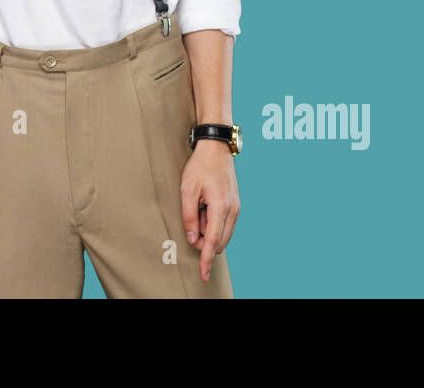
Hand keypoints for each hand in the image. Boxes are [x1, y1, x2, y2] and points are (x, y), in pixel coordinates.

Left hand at [180, 138, 239, 282]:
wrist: (216, 149)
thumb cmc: (200, 166)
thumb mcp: (187, 189)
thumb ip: (189, 216)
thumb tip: (193, 238)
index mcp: (220, 206)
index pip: (212, 241)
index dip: (206, 259)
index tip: (203, 274)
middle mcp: (232, 210)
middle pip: (218, 241)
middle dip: (203, 239)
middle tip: (192, 217)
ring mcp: (236, 208)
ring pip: (222, 234)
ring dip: (208, 230)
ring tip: (199, 206)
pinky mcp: (236, 206)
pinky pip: (225, 225)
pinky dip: (213, 223)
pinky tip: (206, 206)